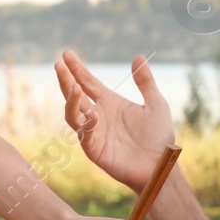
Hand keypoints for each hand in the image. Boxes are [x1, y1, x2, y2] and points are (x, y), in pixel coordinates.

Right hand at [56, 51, 175, 191]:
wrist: (160, 165)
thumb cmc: (159, 137)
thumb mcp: (156, 104)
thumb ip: (145, 82)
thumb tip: (138, 57)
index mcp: (109, 103)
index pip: (88, 82)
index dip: (77, 69)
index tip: (66, 54)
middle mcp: (97, 115)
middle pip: (75, 95)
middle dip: (66, 80)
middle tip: (59, 64)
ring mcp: (93, 132)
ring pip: (73, 114)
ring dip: (71, 100)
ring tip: (74, 87)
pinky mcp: (94, 149)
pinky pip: (85, 134)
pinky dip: (86, 124)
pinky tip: (93, 114)